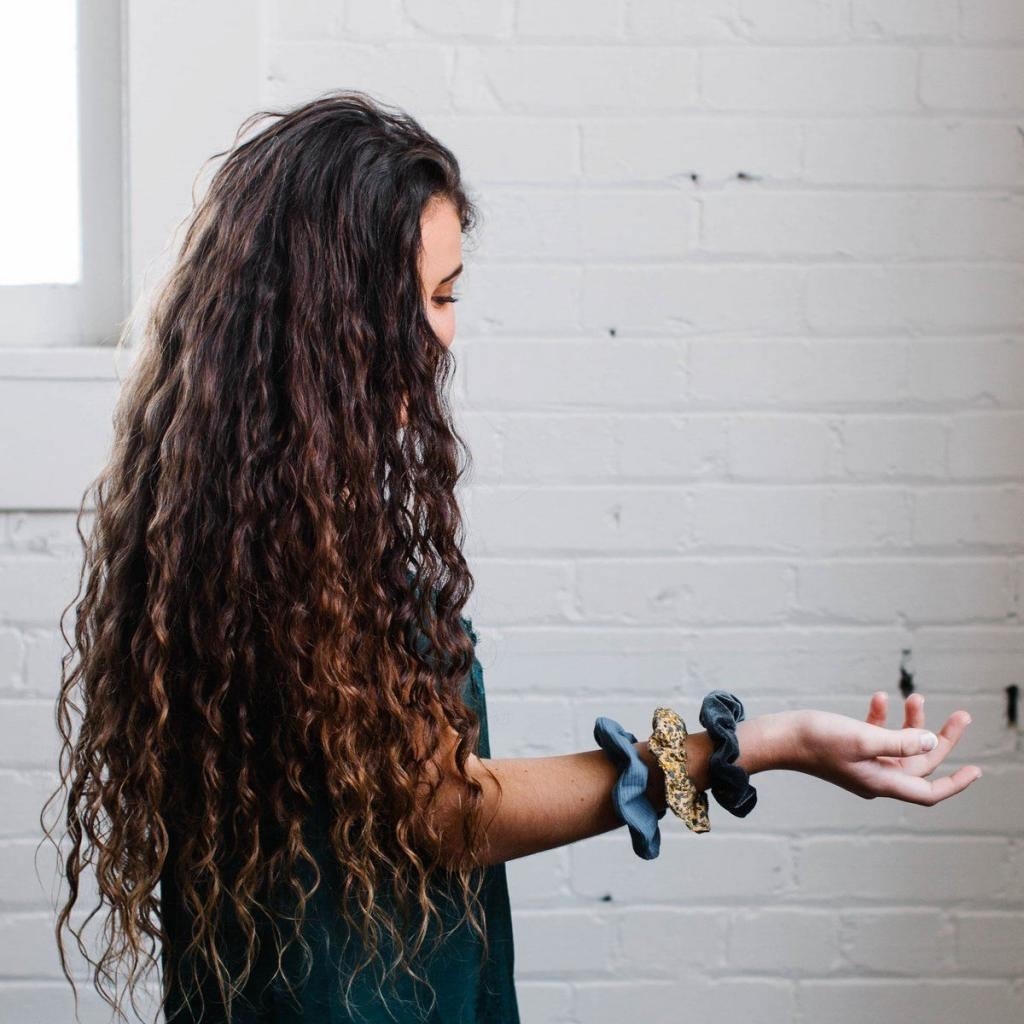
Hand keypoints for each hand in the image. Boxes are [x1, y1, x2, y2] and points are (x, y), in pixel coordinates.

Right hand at [790, 692, 981, 804]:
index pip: (928, 792)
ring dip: (911, 723)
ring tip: (915, 698)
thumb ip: (899, 741)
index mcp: (881, 782)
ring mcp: (862, 763)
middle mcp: (876, 776)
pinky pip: (877, 735)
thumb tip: (929, 741)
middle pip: (919, 763)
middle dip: (940, 738)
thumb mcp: (862, 738)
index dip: (955, 784)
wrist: (779, 737)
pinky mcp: (849, 748)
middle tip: (961, 715)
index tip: (975, 770)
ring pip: (900, 746)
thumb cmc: (816, 739)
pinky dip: (883, 718)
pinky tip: (880, 698)